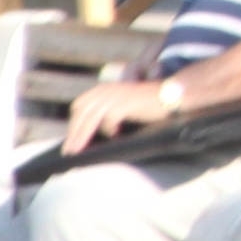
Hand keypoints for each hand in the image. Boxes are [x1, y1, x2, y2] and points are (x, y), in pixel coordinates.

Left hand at [57, 74, 177, 156]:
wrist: (172, 95)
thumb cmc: (149, 103)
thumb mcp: (124, 104)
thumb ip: (109, 112)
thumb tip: (93, 133)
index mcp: (105, 89)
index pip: (80, 106)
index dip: (74, 123)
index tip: (72, 140)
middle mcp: (107, 90)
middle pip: (82, 113)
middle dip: (74, 133)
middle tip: (69, 152)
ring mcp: (116, 96)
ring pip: (91, 118)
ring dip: (81, 136)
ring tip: (77, 152)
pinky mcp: (126, 103)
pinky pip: (109, 119)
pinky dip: (108, 130)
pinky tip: (115, 137)